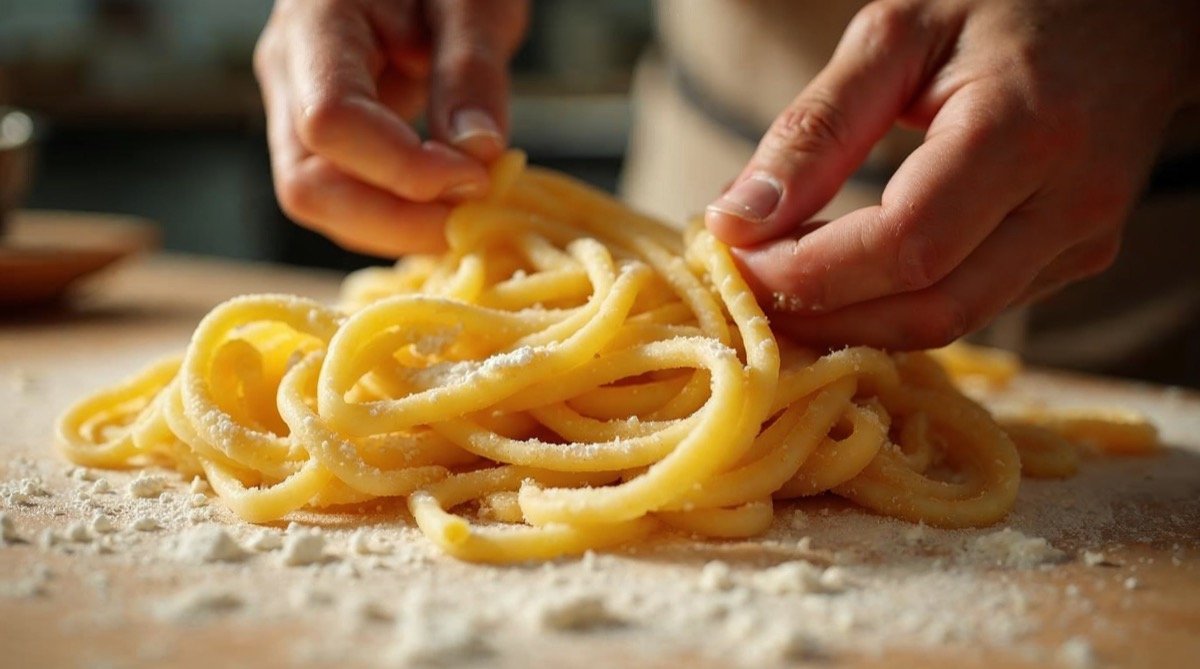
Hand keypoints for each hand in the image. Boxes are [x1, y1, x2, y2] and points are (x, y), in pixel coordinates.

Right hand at [254, 0, 527, 255]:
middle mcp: (289, 72)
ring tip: (468, 216)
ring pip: (322, 204)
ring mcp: (297, 108)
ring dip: (397, 229)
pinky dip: (397, 219)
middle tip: (473, 220)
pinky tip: (449, 212)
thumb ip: (471, 71)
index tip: (476, 178)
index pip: (329, 121)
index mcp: (316, 22)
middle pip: (308, 184)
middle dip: (394, 221)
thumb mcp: (474, 1)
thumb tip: (477, 155)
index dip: (401, 169)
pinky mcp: (324, 138)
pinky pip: (346, 198)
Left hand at [705, 0, 1199, 349]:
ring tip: (783, 287)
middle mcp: (1071, 204)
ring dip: (853, 324)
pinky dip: (896, 308)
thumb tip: (737, 219)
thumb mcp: (896, 36)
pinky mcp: (1077, 260)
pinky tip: (844, 282)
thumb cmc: (1005, 4)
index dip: (809, 271)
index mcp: (1027, 131)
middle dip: (823, 316)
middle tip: (746, 289)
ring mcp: (1083, 242)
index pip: (906, 245)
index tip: (735, 257)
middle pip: (929, 309)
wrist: (1130, 11)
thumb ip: (816, 128)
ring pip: (950, 324)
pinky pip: (972, 307)